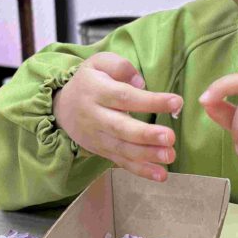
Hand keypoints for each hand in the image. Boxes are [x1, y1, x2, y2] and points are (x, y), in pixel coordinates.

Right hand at [53, 52, 182, 181]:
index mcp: (96, 90)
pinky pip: (121, 162)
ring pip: (122, 148)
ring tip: (170, 156)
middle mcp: (95, 116)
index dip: (150, 101)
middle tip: (170, 137)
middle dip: (146, 134)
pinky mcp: (102, 151)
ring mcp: (98, 137)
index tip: (176, 102)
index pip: (124, 96)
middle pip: (121, 127)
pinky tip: (161, 174)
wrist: (61, 108)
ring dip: (147, 155)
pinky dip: (141, 170)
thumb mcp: (99, 63)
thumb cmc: (89, 81)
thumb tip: (140, 83)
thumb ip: (120, 66)